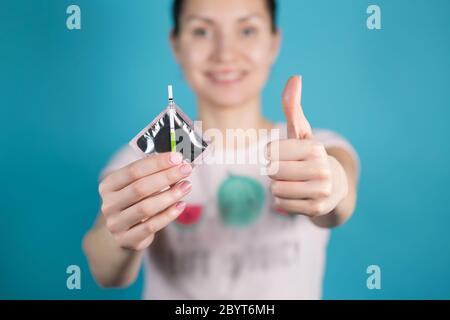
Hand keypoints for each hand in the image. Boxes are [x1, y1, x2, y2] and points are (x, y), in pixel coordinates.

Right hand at [98, 152, 192, 250]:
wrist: (122, 234)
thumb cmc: (135, 203)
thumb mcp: (137, 186)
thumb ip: (153, 173)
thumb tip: (178, 162)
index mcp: (108, 185)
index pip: (133, 170)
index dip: (157, 163)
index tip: (177, 157)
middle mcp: (108, 204)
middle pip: (140, 188)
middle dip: (166, 177)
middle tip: (186, 170)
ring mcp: (115, 224)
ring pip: (146, 207)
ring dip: (170, 195)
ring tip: (186, 186)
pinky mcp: (127, 239)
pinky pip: (151, 226)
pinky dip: (168, 215)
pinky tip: (181, 205)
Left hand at [266, 76, 348, 216]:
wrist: (334, 186)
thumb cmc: (309, 155)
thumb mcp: (301, 132)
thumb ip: (292, 107)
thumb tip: (295, 77)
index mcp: (313, 147)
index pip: (269, 153)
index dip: (272, 155)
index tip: (286, 155)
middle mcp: (321, 168)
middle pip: (271, 171)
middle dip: (275, 172)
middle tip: (291, 171)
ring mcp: (320, 190)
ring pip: (275, 189)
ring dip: (279, 187)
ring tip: (295, 183)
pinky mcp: (316, 208)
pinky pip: (281, 204)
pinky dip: (285, 201)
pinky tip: (299, 195)